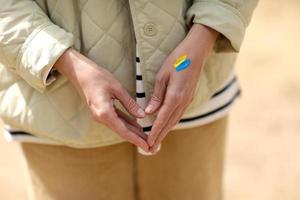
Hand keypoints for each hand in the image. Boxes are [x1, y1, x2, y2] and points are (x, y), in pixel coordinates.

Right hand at [54, 48, 148, 151]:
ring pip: (120, 126)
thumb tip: (142, 116)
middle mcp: (101, 118)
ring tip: (146, 137)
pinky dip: (127, 123)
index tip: (147, 147)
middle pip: (122, 131)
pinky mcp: (101, 112)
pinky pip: (116, 120)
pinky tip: (136, 126)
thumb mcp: (117, 89)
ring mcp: (100, 116)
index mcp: (105, 113)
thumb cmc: (98, 77)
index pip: (124, 131)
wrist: (80, 73)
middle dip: (136, 138)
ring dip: (132, 132)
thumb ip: (130, 104)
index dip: (136, 139)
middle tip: (150, 145)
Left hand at [145, 24, 218, 152]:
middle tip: (151, 149)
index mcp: (175, 96)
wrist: (196, 52)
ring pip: (175, 120)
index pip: (162, 119)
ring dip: (165, 131)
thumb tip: (149, 112)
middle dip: (160, 136)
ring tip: (157, 140)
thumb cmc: (177, 60)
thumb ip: (156, 96)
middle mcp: (183, 102)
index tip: (148, 143)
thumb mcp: (162, 76)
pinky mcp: (189, 97)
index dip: (155, 132)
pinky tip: (165, 125)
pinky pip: (178, 114)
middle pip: (169, 123)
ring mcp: (188, 100)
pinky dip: (171, 122)